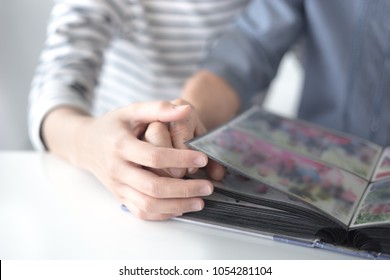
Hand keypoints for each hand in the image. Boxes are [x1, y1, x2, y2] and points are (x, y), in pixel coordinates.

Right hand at [70, 101, 213, 219]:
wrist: (85, 144)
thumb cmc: (113, 126)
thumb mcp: (132, 111)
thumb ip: (158, 109)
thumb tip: (185, 110)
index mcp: (121, 146)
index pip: (154, 157)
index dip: (180, 158)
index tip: (203, 158)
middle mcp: (118, 170)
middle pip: (153, 187)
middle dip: (184, 189)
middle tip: (207, 187)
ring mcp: (118, 187)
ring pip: (148, 204)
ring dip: (177, 206)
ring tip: (199, 201)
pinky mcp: (120, 197)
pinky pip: (142, 212)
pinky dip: (163, 213)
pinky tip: (181, 207)